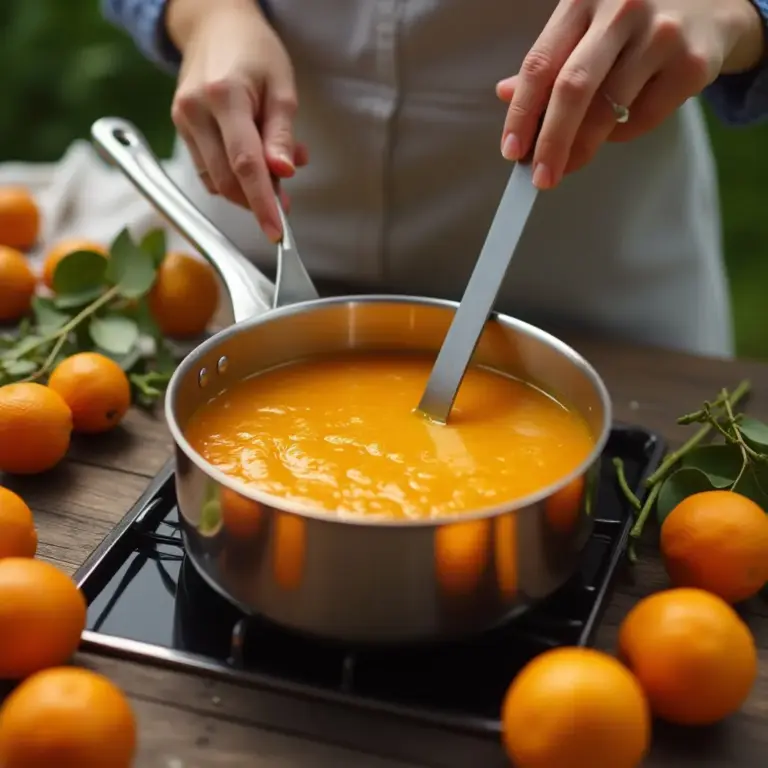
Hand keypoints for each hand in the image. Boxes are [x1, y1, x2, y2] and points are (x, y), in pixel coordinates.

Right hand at [168, 0, 307, 240]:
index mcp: (224, 96)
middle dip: (258, 198)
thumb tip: (283, 173)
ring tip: (273, 166)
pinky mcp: (180, 127)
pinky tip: (251, 161)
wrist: (214, 25)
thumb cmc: (254, 51)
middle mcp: (196, 111)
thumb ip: (281, 134)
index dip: (262, 202)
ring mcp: (183, 120)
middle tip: (286, 194)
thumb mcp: (281, 87)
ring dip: (246, 188)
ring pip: (215, 180)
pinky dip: (232, 176)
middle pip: (227, 179)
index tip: (276, 229)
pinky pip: (207, 170)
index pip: (245, 164)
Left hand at [497, 0, 764, 188]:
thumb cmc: (636, 18)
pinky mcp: (691, 63)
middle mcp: (621, 9)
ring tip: (573, 160)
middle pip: (572, 89)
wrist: (715, 2)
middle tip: (541, 178)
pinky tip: (619, 126)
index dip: (520, 114)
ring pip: (608, 110)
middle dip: (552, 143)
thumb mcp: (588, 23)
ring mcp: (661, 34)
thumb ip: (550, 58)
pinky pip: (642, 119)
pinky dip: (621, 134)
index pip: (540, 65)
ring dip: (584, 146)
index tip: (512, 152)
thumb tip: (505, 93)